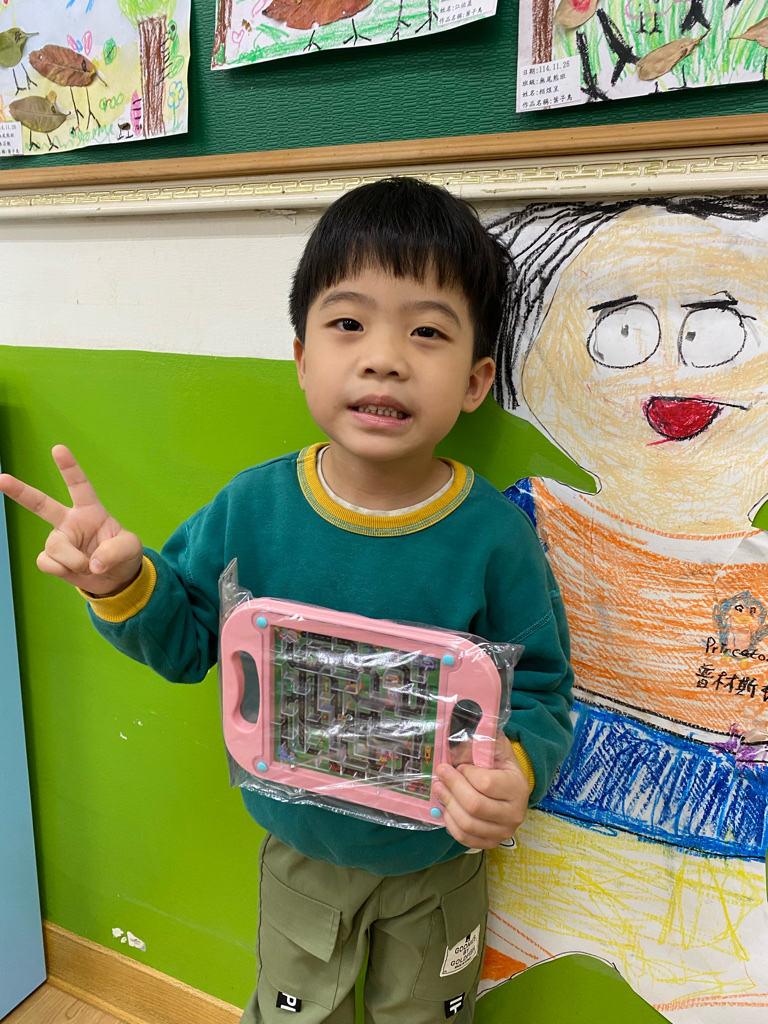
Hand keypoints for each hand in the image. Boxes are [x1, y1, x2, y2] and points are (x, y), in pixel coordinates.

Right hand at [0, 445, 142, 595]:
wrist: (116, 580)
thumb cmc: (123, 556)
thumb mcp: (131, 548)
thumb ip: (115, 551)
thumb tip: (91, 563)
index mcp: (90, 510)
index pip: (78, 485)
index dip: (69, 467)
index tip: (58, 449)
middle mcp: (69, 521)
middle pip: (40, 503)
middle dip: (20, 491)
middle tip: (1, 479)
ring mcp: (59, 540)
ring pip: (54, 546)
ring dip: (73, 560)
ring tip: (88, 565)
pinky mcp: (52, 559)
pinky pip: (47, 562)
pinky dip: (63, 570)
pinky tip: (75, 571)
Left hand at [433, 733, 528, 848]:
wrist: (513, 792)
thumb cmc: (502, 768)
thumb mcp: (497, 750)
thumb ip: (481, 745)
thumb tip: (457, 748)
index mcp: (518, 788)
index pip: (486, 783)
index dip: (467, 774)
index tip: (460, 765)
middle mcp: (514, 814)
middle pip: (474, 805)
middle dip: (452, 787)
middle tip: (440, 773)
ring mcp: (503, 832)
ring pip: (467, 824)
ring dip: (448, 804)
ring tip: (439, 789)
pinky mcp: (491, 842)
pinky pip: (465, 838)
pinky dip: (450, 823)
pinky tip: (447, 808)